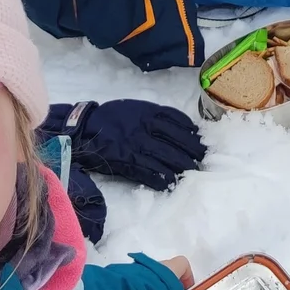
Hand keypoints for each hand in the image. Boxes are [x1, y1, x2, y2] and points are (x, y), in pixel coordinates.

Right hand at [67, 99, 206, 190]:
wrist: (85, 127)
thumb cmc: (113, 117)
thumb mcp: (136, 108)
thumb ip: (156, 116)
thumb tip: (183, 127)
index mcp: (148, 112)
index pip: (178, 121)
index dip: (192, 132)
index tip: (201, 140)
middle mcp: (145, 127)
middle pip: (176, 140)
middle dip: (192, 151)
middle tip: (203, 160)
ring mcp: (136, 144)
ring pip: (165, 156)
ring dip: (181, 166)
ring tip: (192, 172)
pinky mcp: (126, 160)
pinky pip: (148, 170)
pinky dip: (161, 177)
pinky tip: (171, 182)